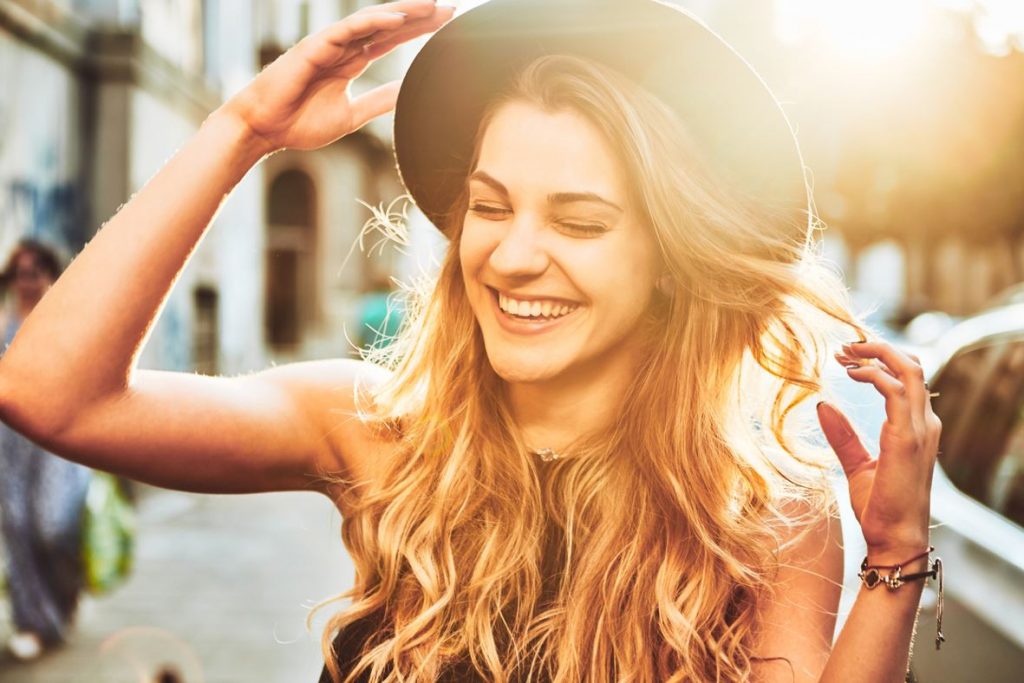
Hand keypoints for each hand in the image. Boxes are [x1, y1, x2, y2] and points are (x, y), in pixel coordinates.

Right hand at [219, 0, 453, 154]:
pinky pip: (348, 30)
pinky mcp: (315, 47)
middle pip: (388, 25)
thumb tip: (408, 95)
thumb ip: (378, 102)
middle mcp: (343, 47)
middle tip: (452, 9)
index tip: (448, 26)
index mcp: (351, 61)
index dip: (419, 31)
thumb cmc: (299, 123)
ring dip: (403, 12)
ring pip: (372, 20)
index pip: (391, 39)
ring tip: (432, 6)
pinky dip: (373, 22)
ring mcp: (330, 44)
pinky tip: (398, 19)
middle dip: (419, 16)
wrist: (264, 129)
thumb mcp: (352, 114)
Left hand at [817, 340, 941, 560]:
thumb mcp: (857, 466)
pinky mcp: (907, 440)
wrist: (893, 539)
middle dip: (878, 349)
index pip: (908, 377)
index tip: (846, 357)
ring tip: (844, 354)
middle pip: (912, 366)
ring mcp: (920, 431)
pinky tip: (852, 374)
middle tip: (844, 347)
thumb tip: (823, 405)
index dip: (880, 360)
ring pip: (909, 371)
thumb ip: (843, 437)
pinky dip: (875, 375)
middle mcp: (925, 424)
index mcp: (916, 428)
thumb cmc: (880, 508)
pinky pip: (897, 392)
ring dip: (876, 356)